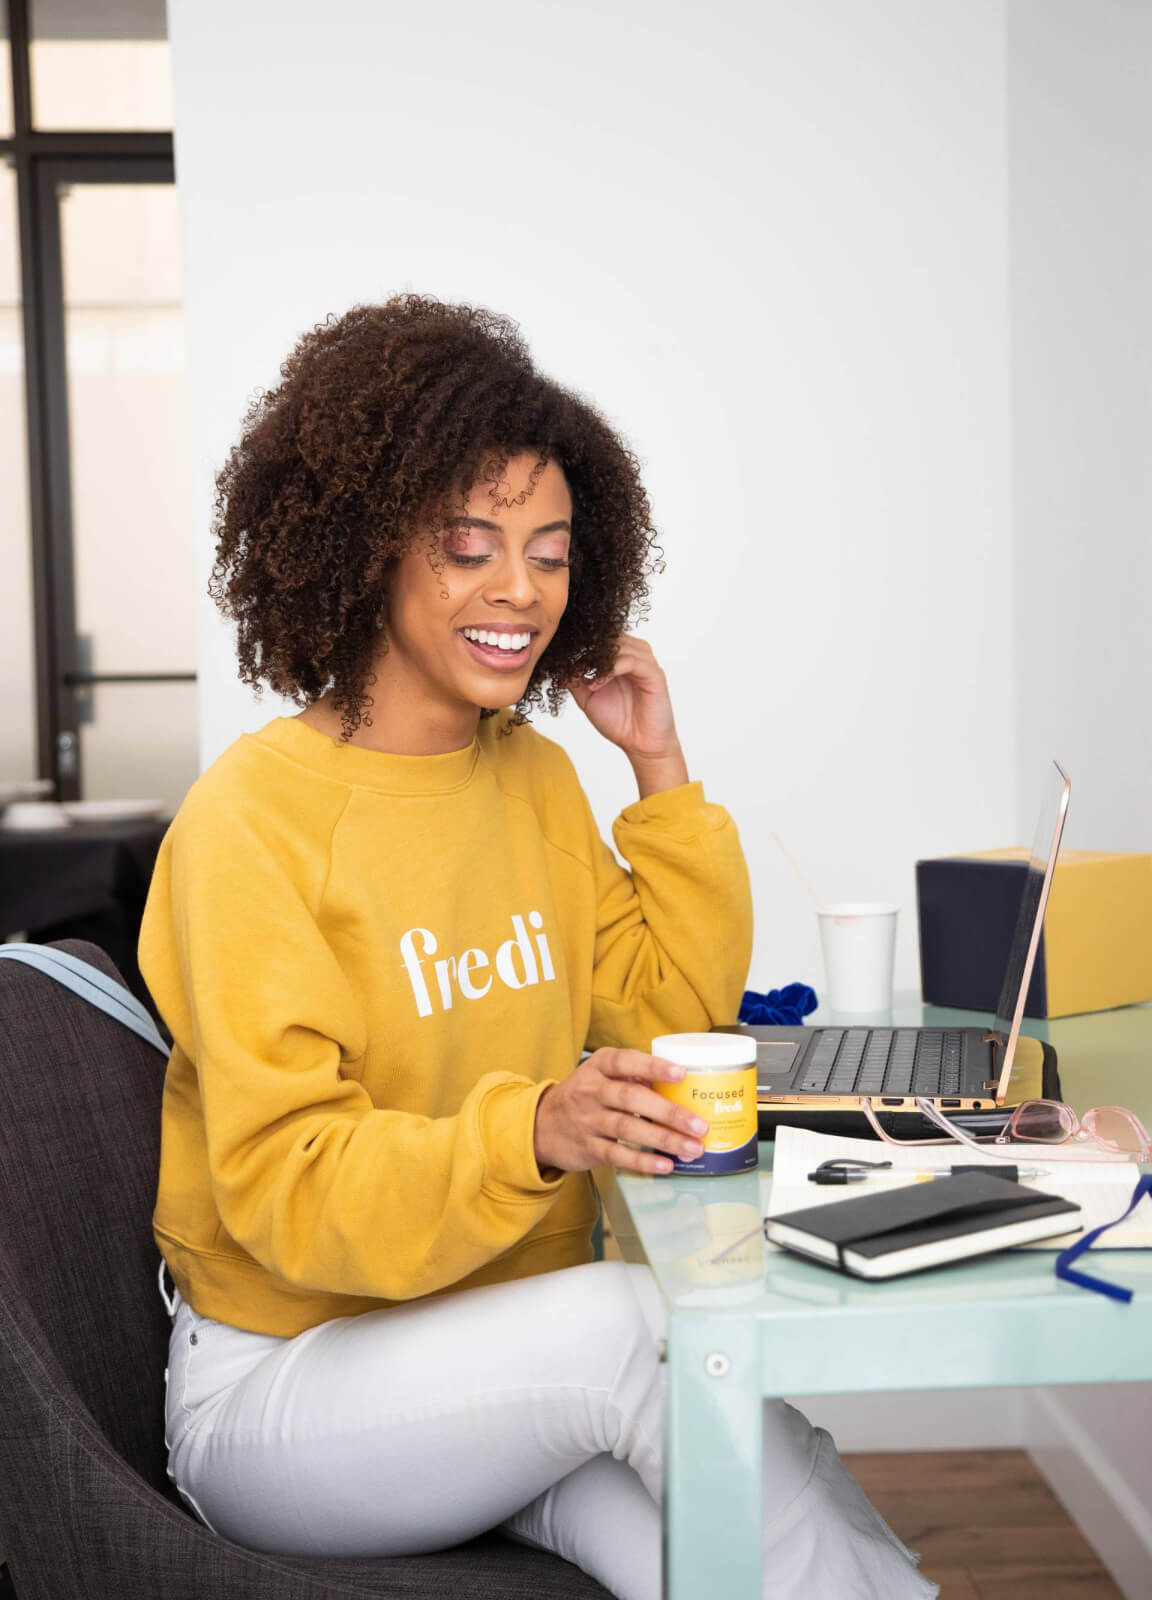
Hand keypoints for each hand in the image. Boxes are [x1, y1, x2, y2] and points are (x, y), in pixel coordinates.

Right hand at [533, 1048, 710, 1176]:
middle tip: (699, 1125)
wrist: (541, 1125)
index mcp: (598, 1067)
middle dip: (668, 1112)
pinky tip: (666, 1165)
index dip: (653, 1067)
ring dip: (663, 1139)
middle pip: (632, 1099)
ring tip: (692, 1148)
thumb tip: (678, 1087)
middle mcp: (591, 1091)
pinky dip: (643, 1161)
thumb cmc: (584, 1096)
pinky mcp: (588, 1148)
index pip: (625, 1062)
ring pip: (628, 1129)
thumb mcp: (601, 1076)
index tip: (681, 1074)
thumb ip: (634, 1077)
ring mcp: (588, 1121)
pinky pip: (618, 1155)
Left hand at [567, 637, 685, 790]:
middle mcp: (635, 655)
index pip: (601, 638)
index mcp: (622, 657)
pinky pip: (632, 662)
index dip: (581, 646)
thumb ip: (576, 681)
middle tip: (573, 665)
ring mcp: (646, 663)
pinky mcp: (655, 675)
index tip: (563, 658)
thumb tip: (559, 669)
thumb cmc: (619, 721)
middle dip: (589, 650)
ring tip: (586, 679)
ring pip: (621, 645)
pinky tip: (597, 683)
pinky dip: (611, 669)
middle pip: (611, 636)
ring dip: (599, 660)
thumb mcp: (588, 698)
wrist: (640, 745)